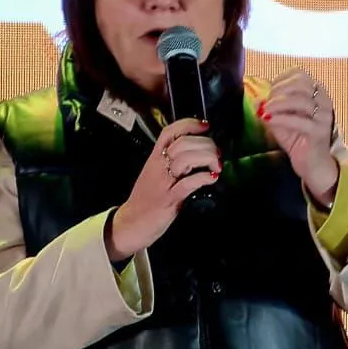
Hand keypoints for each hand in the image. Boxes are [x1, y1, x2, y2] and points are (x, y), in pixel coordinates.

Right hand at [108, 119, 219, 260]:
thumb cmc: (146, 200)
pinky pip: (188, 183)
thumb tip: (198, 152)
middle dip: (206, 144)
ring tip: (216, 165)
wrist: (130, 224)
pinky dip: (203, 177)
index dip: (189, 124)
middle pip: (183, 143)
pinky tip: (212, 177)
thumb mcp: (157, 174)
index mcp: (155, 159)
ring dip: (207, 158)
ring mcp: (164, 182)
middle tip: (217, 153)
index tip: (205, 125)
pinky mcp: (169, 199)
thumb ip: (173, 162)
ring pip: (186, 158)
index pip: (170, 132)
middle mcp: (158, 167)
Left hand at [259, 69, 339, 204]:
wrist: (312, 164)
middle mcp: (324, 101)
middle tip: (266, 102)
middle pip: (301, 84)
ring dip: (278, 104)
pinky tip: (269, 120)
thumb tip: (257, 100)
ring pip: (301, 101)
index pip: (300, 74)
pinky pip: (300, 121)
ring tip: (265, 111)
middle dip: (279, 90)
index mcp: (317, 93)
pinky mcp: (320, 132)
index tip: (269, 91)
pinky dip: (282, 119)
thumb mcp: (281, 118)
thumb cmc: (297, 138)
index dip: (281, 80)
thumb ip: (271, 108)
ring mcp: (324, 117)